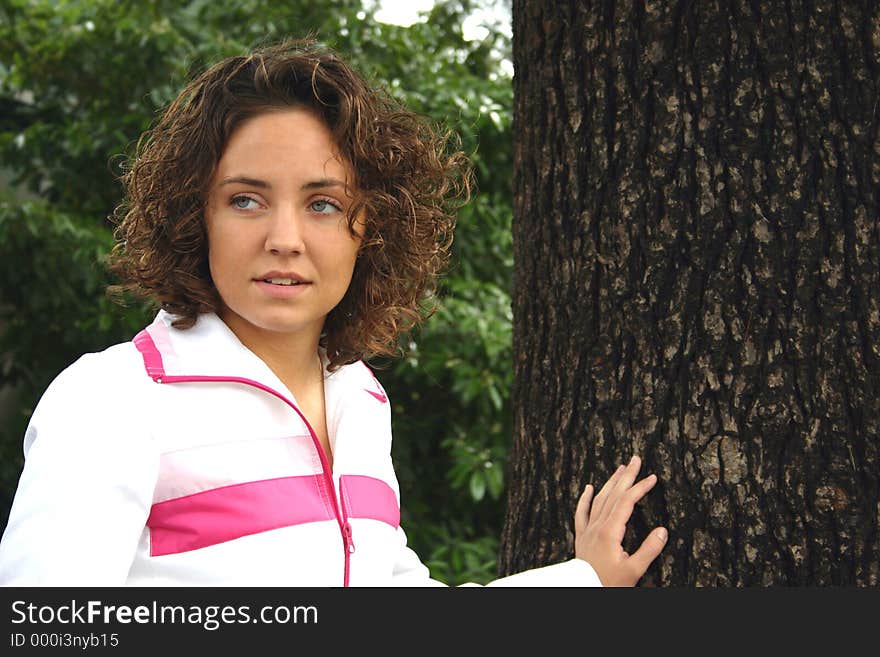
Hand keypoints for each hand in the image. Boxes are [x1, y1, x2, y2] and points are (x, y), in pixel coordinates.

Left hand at [574, 455, 666, 585]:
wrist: (584, 591)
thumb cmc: (608, 583)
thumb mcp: (634, 570)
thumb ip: (649, 550)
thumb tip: (663, 530)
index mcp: (609, 532)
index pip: (626, 502)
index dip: (640, 487)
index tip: (652, 477)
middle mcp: (596, 526)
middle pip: (612, 495)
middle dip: (626, 476)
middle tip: (635, 459)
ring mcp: (587, 530)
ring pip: (598, 500)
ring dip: (610, 482)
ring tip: (620, 468)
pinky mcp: (581, 536)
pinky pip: (581, 512)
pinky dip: (585, 498)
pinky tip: (589, 487)